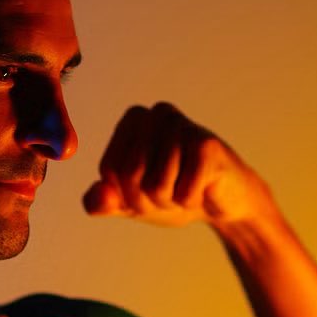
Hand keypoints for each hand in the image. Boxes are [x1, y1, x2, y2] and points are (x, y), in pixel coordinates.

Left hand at [82, 102, 271, 227]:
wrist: (222, 201)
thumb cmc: (173, 193)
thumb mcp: (131, 202)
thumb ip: (105, 202)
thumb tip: (94, 202)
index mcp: (133, 120)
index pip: (110, 170)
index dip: (127, 194)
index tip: (148, 190)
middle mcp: (157, 114)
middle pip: (131, 175)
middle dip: (148, 200)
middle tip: (170, 192)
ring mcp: (184, 126)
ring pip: (156, 186)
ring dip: (171, 202)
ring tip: (187, 188)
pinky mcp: (208, 146)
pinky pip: (183, 193)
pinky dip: (191, 202)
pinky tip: (204, 189)